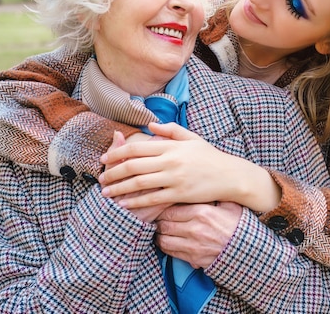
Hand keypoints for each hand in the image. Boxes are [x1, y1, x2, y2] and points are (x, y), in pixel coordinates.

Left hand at [99, 123, 280, 211]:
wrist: (229, 175)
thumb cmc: (209, 157)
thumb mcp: (191, 138)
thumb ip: (170, 130)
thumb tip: (149, 125)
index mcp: (170, 146)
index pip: (137, 148)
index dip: (117, 153)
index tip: (104, 159)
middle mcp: (170, 161)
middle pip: (133, 165)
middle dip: (113, 172)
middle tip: (100, 178)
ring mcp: (174, 178)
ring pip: (139, 183)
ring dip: (119, 188)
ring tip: (106, 193)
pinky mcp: (179, 194)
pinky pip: (152, 199)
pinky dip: (136, 202)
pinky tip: (124, 205)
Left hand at [155, 202, 241, 268]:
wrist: (246, 249)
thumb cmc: (237, 224)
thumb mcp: (228, 204)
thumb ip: (212, 195)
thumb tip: (201, 183)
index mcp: (201, 212)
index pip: (170, 209)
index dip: (163, 208)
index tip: (162, 207)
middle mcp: (194, 229)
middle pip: (164, 224)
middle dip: (159, 221)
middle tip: (159, 218)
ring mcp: (193, 245)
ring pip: (163, 239)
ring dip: (161, 235)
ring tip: (162, 230)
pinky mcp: (193, 258)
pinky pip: (171, 252)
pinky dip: (166, 247)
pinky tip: (168, 241)